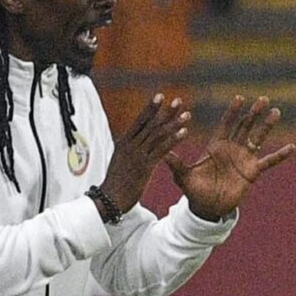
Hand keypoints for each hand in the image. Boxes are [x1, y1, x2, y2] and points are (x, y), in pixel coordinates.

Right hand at [101, 94, 190, 211]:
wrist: (109, 199)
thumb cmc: (115, 184)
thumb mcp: (120, 162)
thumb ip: (129, 151)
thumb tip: (134, 143)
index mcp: (124, 143)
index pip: (139, 121)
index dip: (150, 108)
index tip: (160, 96)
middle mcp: (130, 145)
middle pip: (150, 124)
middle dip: (165, 112)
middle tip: (179, 101)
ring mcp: (137, 155)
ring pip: (158, 134)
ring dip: (174, 124)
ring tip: (187, 115)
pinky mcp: (145, 166)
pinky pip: (162, 149)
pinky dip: (174, 140)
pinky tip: (184, 133)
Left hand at [164, 95, 294, 220]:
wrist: (208, 207)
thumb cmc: (194, 190)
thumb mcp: (183, 176)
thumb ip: (176, 164)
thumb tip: (162, 153)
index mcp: (216, 146)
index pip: (226, 124)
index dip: (233, 112)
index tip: (239, 98)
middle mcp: (232, 149)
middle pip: (244, 126)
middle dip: (253, 113)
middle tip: (262, 98)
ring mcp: (244, 159)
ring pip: (258, 138)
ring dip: (267, 126)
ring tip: (276, 112)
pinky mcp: (252, 172)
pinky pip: (269, 161)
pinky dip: (280, 155)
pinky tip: (292, 147)